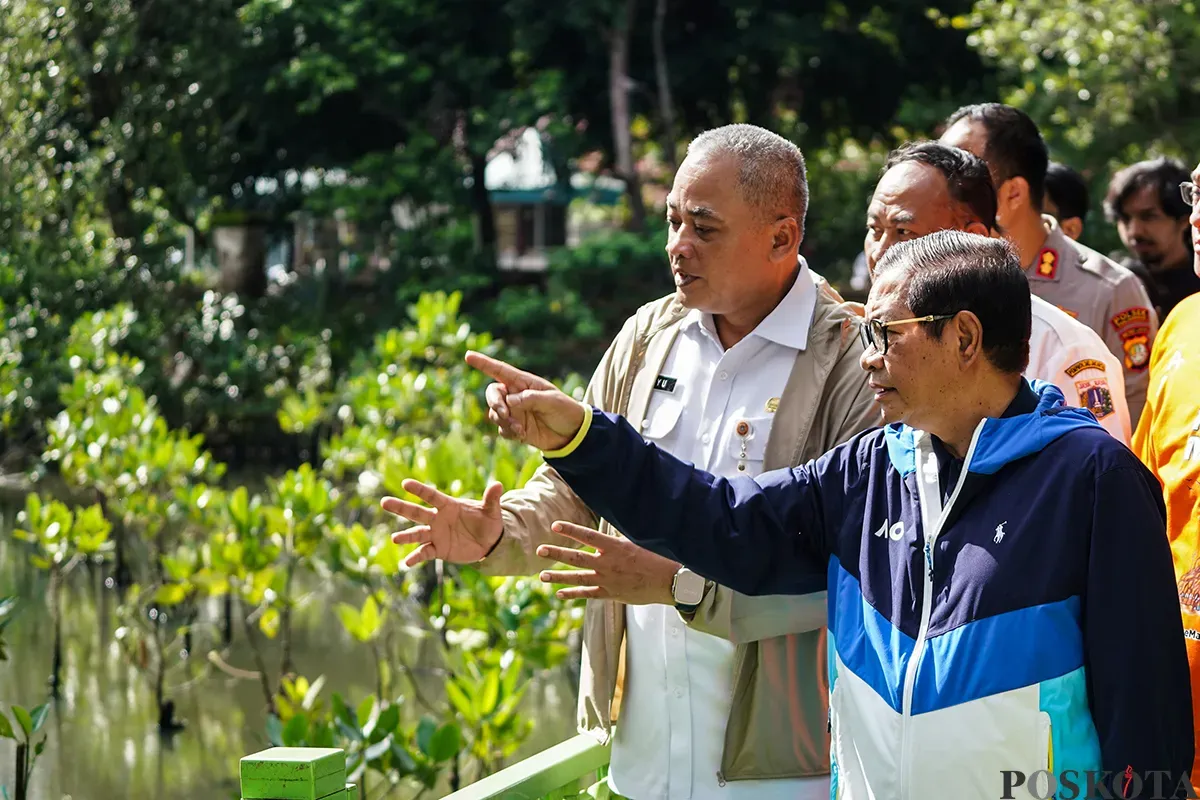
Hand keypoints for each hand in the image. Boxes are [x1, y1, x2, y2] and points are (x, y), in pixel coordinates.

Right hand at [383, 480, 504, 566]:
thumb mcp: (492, 511)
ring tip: (395, 538)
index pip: (432, 496)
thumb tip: (499, 485)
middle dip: (401, 507)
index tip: (405, 483)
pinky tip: (407, 562)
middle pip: (416, 512)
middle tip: (384, 502)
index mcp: (448, 505)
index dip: (419, 490)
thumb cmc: (487, 522)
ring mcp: (436, 534)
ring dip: (406, 536)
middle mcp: (438, 519)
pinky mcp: (438, 549)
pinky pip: (425, 553)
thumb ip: (492, 499)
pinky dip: (416, 557)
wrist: (488, 542)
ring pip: (417, 533)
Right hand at [466, 351, 585, 451]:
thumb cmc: (565, 410)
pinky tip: (523, 434)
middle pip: (492, 394)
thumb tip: (510, 401)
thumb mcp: (553, 401)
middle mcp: (515, 395)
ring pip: (494, 414)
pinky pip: (502, 429)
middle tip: (504, 412)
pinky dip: (509, 432)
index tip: (468, 356)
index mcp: (524, 383)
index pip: (500, 371)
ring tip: (520, 428)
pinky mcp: (515, 428)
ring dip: (504, 421)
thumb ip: (531, 398)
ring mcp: (514, 412)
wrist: (572, 434)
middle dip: (494, 402)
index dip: (483, 363)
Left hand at [536, 521, 680, 604]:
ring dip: (558, 577)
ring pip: (577, 578)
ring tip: (541, 575)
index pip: (587, 536)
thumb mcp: (638, 541)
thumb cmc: (657, 558)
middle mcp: (608, 563)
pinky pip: (588, 594)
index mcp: (615, 547)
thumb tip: (605, 528)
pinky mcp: (611, 594)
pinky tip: (559, 594)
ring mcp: (608, 580)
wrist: (670, 582)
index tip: (555, 525)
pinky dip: (573, 594)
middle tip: (540, 550)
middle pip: (576, 557)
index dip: (570, 530)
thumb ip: (618, 538)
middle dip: (556, 553)